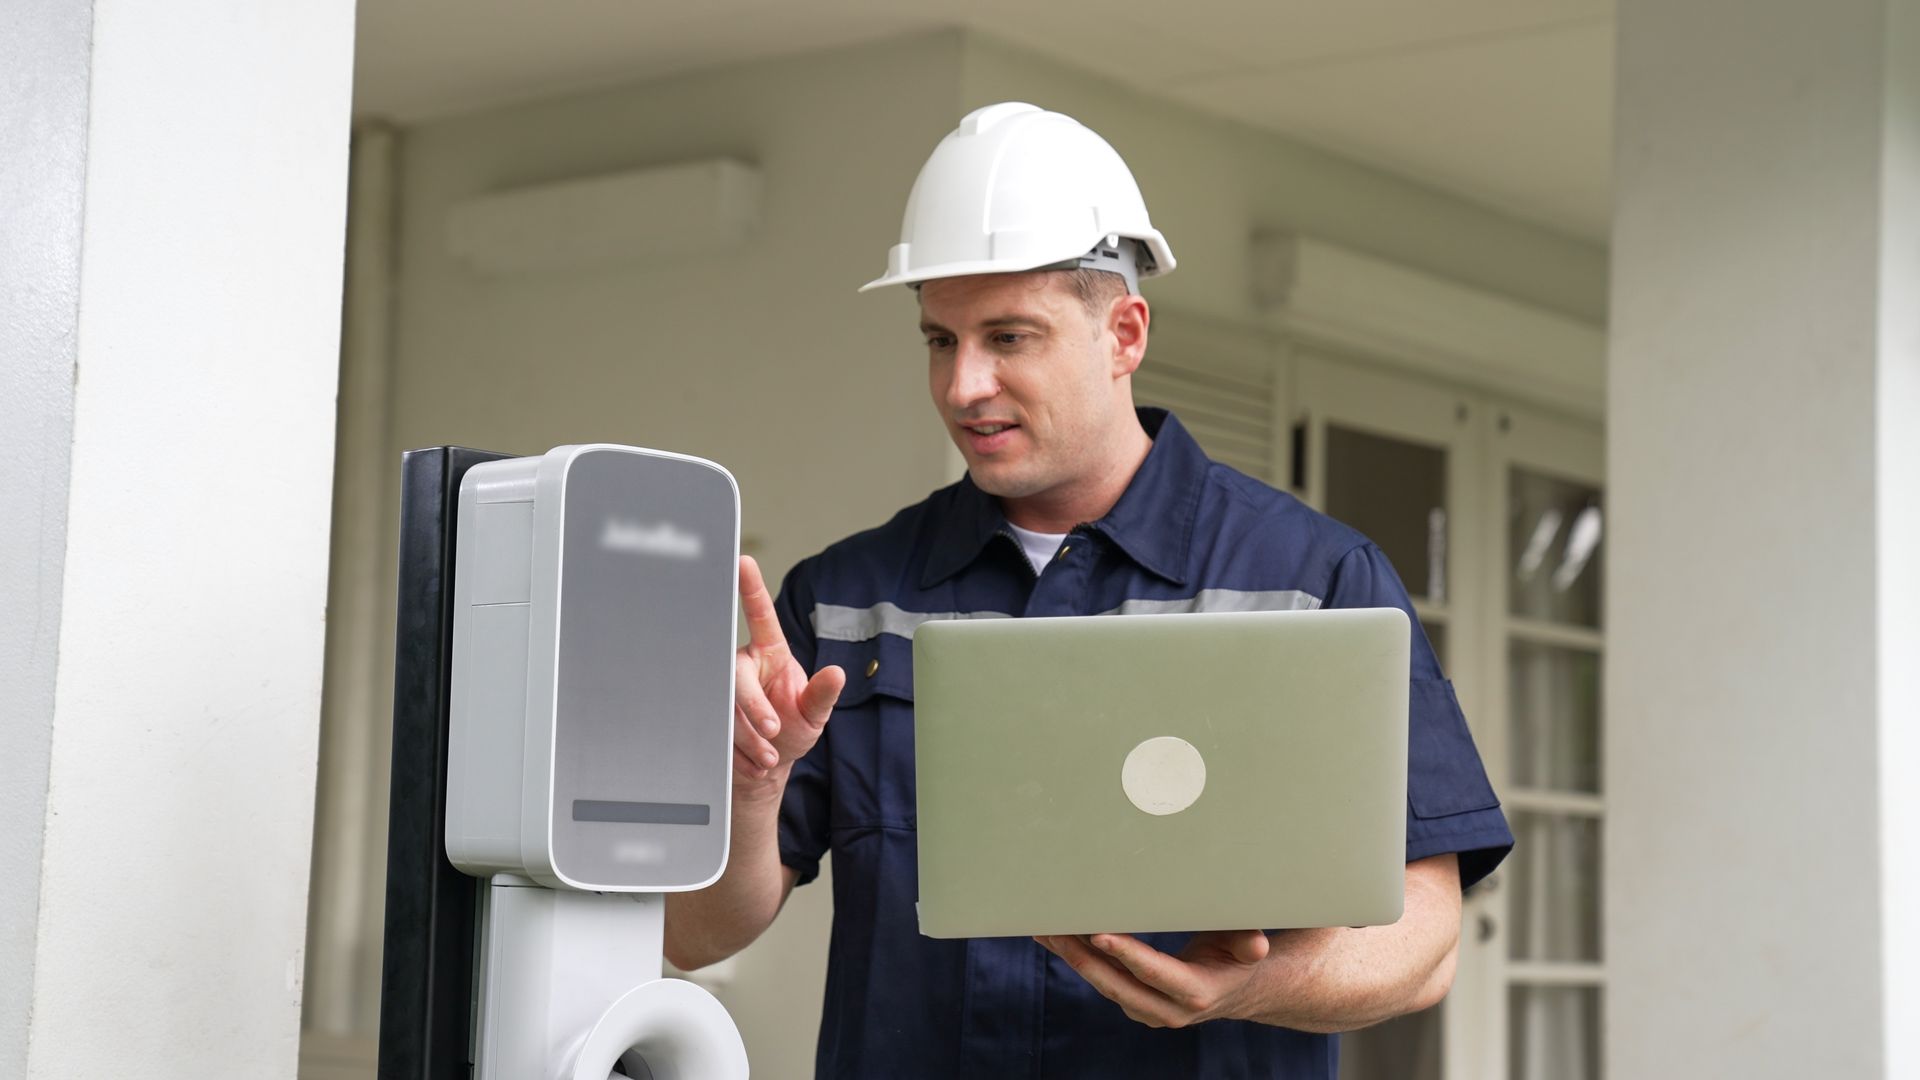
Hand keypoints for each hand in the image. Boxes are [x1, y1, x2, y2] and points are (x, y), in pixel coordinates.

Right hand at [733, 556, 843, 798]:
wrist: (767, 764)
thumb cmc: (792, 729)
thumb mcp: (814, 714)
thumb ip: (823, 694)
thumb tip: (838, 673)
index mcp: (770, 653)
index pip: (760, 616)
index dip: (750, 588)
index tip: (743, 561)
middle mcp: (742, 664)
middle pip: (736, 675)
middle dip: (753, 707)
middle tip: (773, 731)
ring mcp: (723, 689)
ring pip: (725, 707)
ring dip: (749, 737)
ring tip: (769, 756)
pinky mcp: (708, 713)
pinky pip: (715, 728)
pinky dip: (739, 752)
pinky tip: (754, 761)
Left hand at [1037, 930, 1270, 1028]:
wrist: (1234, 989)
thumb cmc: (1237, 957)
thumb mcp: (1247, 948)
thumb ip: (1247, 944)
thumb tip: (1257, 944)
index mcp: (1194, 993)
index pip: (1152, 972)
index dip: (1126, 953)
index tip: (1098, 933)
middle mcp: (1165, 1008)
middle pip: (1115, 983)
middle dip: (1082, 955)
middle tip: (1057, 926)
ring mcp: (1144, 1008)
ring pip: (1101, 983)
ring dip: (1071, 956)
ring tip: (1045, 927)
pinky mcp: (1130, 1000)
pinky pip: (1099, 979)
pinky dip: (1076, 958)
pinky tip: (1054, 936)